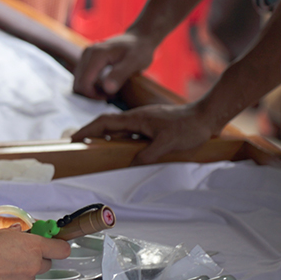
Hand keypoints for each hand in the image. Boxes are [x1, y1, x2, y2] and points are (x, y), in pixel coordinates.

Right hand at [0, 226, 70, 279]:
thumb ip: (13, 234)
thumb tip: (19, 233)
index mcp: (33, 247)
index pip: (62, 249)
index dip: (58, 246)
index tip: (51, 243)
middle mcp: (33, 266)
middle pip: (46, 263)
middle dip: (36, 258)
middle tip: (18, 252)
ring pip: (31, 276)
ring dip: (22, 271)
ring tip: (1, 266)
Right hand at [70, 102, 220, 164]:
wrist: (207, 115)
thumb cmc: (188, 127)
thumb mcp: (168, 143)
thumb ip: (148, 153)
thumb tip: (132, 163)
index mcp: (136, 118)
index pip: (104, 122)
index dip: (87, 130)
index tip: (73, 138)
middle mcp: (137, 118)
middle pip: (108, 124)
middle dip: (91, 133)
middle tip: (79, 145)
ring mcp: (145, 121)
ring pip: (120, 129)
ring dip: (106, 137)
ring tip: (96, 149)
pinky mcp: (152, 126)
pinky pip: (131, 132)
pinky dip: (121, 139)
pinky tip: (123, 149)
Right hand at [72, 32, 155, 98]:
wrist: (139, 38)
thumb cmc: (140, 50)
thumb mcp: (135, 62)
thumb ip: (120, 74)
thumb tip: (107, 88)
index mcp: (96, 55)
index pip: (83, 83)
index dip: (94, 95)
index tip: (111, 96)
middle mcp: (87, 53)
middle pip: (78, 83)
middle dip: (92, 94)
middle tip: (111, 95)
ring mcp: (86, 54)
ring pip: (79, 81)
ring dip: (91, 90)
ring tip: (110, 91)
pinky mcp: (87, 57)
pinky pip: (82, 76)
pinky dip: (91, 84)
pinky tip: (106, 84)